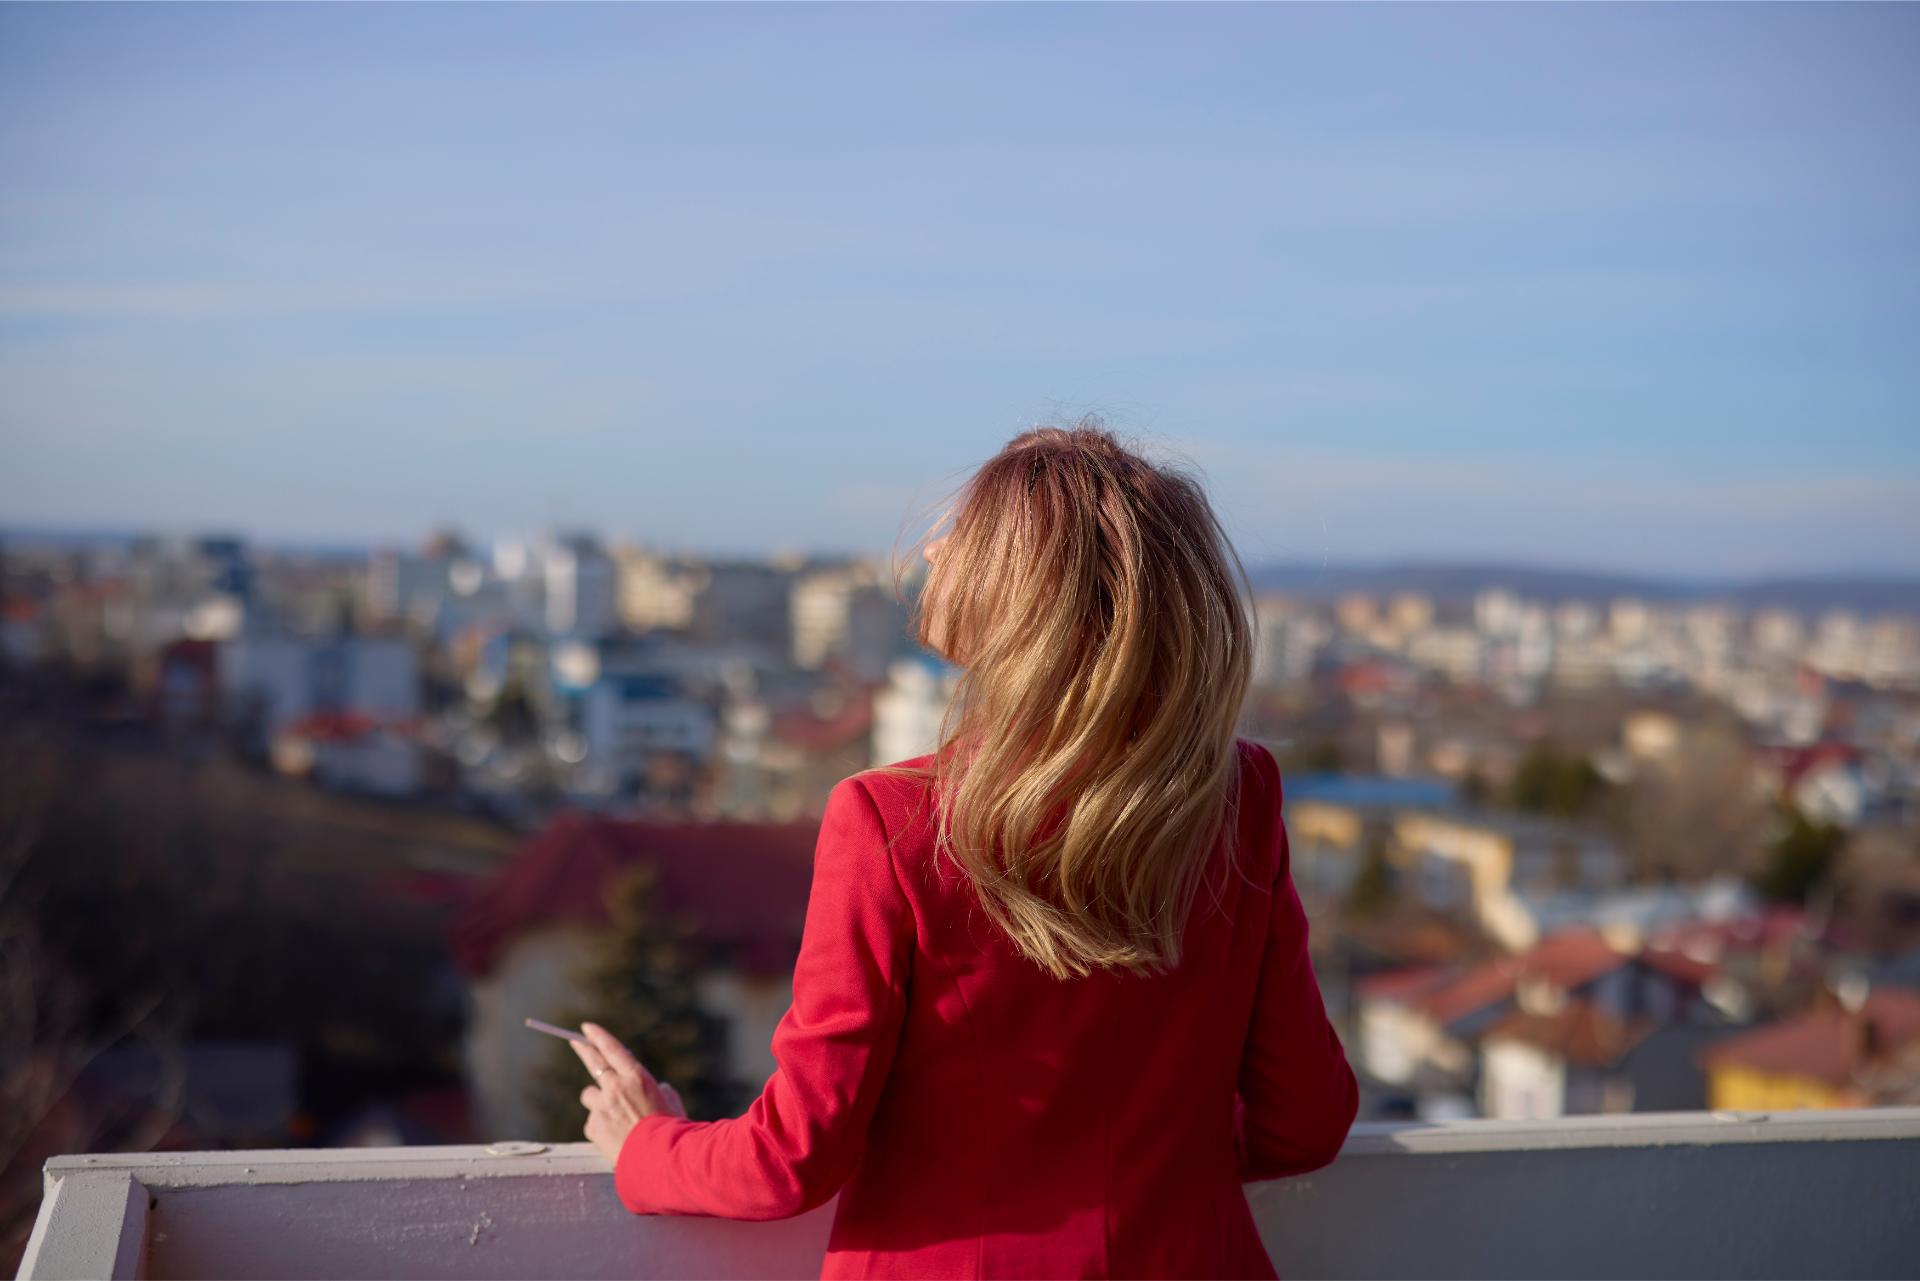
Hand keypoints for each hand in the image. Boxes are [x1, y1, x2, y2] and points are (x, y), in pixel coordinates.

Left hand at [570, 1022, 687, 1166]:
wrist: (659, 1158)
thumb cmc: (671, 1129)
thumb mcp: (671, 1103)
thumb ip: (661, 1092)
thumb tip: (660, 1091)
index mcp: (637, 1077)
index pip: (613, 1049)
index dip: (598, 1036)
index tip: (587, 1028)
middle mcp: (616, 1087)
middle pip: (593, 1062)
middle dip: (583, 1049)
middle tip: (575, 1041)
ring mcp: (602, 1106)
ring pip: (590, 1096)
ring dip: (598, 1102)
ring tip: (615, 1118)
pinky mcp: (593, 1126)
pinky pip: (592, 1121)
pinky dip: (600, 1126)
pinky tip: (614, 1137)